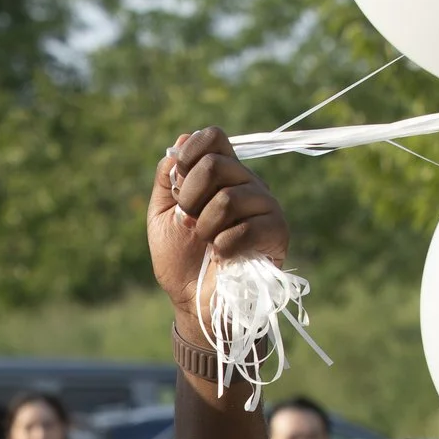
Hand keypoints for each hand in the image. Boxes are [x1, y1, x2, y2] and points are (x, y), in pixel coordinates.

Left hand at [146, 128, 292, 328]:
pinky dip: (224, 246)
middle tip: (190, 221)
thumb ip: (167, 178)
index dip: (190, 153)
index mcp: (222, 173)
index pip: (214, 137)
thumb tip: (182, 139)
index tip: (177, 182)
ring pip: (228, 198)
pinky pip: (246, 227)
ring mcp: (265, 205)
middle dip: (190, 197)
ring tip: (208, 243)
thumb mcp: (161, 215)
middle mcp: (246, 182)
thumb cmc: (179, 258)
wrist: (193, 302)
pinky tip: (223, 256)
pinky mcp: (277, 231)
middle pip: (216, 163)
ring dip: (206, 227)